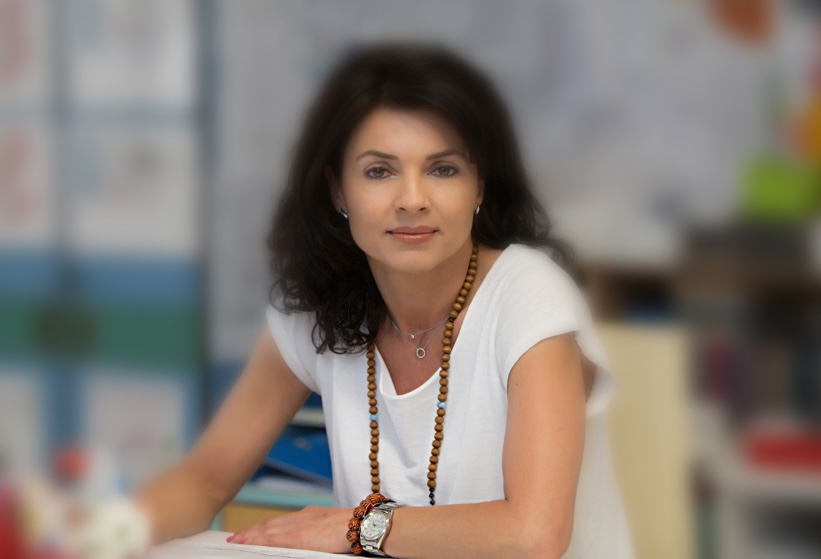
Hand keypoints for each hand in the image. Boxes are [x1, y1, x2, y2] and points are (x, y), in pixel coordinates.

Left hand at [227, 505, 351, 552]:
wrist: (362, 523)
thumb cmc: (354, 527)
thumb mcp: (331, 528)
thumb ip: (317, 533)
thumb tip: (311, 541)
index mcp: (310, 515)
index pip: (281, 521)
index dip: (265, 526)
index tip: (253, 531)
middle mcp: (301, 517)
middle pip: (271, 524)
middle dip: (253, 530)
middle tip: (236, 536)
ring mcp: (299, 525)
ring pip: (268, 529)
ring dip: (251, 535)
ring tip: (237, 540)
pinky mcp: (298, 536)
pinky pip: (272, 538)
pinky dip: (258, 540)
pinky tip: (249, 543)